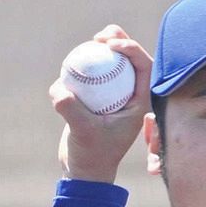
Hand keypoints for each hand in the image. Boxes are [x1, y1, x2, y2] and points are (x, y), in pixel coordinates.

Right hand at [49, 25, 153, 182]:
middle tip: (102, 37)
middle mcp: (131, 97)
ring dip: (104, 47)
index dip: (132, 49)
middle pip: (131, 59)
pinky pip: (95, 71)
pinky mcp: (98, 97)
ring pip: (113, 63)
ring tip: (93, 40)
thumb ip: (71, 110)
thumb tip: (60, 91)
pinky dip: (87, 62)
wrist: (83, 169)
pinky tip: (77, 61)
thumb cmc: (91, 154)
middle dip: (120, 40)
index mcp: (141, 104)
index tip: (111, 47)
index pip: (145, 67)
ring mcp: (114, 96)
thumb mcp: (82, 132)